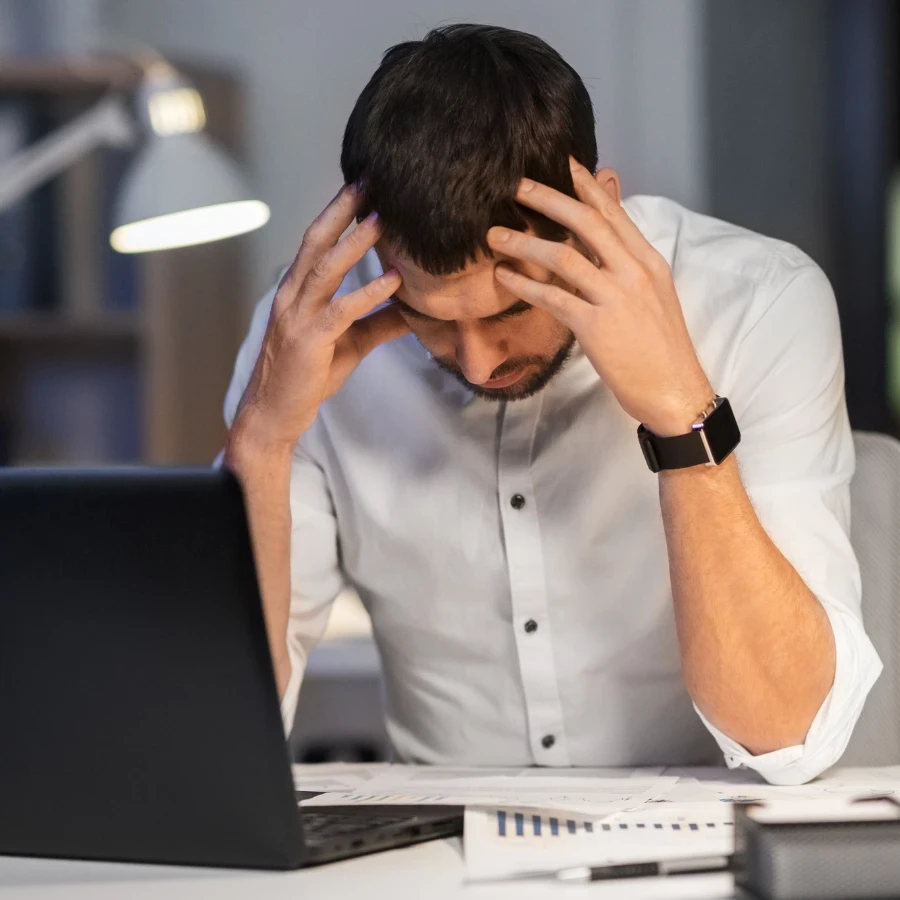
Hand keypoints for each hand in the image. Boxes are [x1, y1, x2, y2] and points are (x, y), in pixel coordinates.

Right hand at [230, 184, 407, 451]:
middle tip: (370, 180)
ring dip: (356, 242)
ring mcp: (298, 316)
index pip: (317, 241)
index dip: (339, 212)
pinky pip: (341, 311)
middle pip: (317, 241)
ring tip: (384, 218)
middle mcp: (293, 295)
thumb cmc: (308, 376)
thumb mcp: (351, 344)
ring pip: (327, 269)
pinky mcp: (310, 341)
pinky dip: (368, 293)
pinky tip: (393, 280)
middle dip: (342, 209)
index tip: (364, 186)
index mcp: (298, 291)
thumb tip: (417, 309)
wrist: (274, 414)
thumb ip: (380, 322)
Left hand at [486, 157, 712, 436]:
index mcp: (648, 261)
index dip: (585, 185)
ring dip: (525, 242)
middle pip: (586, 222)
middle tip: (516, 186)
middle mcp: (634, 272)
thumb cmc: (661, 348)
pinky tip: (504, 277)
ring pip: (564, 256)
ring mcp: (616, 298)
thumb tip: (605, 239)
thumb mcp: (652, 294)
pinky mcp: (596, 327)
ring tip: (495, 236)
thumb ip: (626, 263)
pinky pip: (553, 297)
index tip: (560, 162)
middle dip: (548, 199)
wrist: (675, 391)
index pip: (613, 213)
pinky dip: (524, 285)